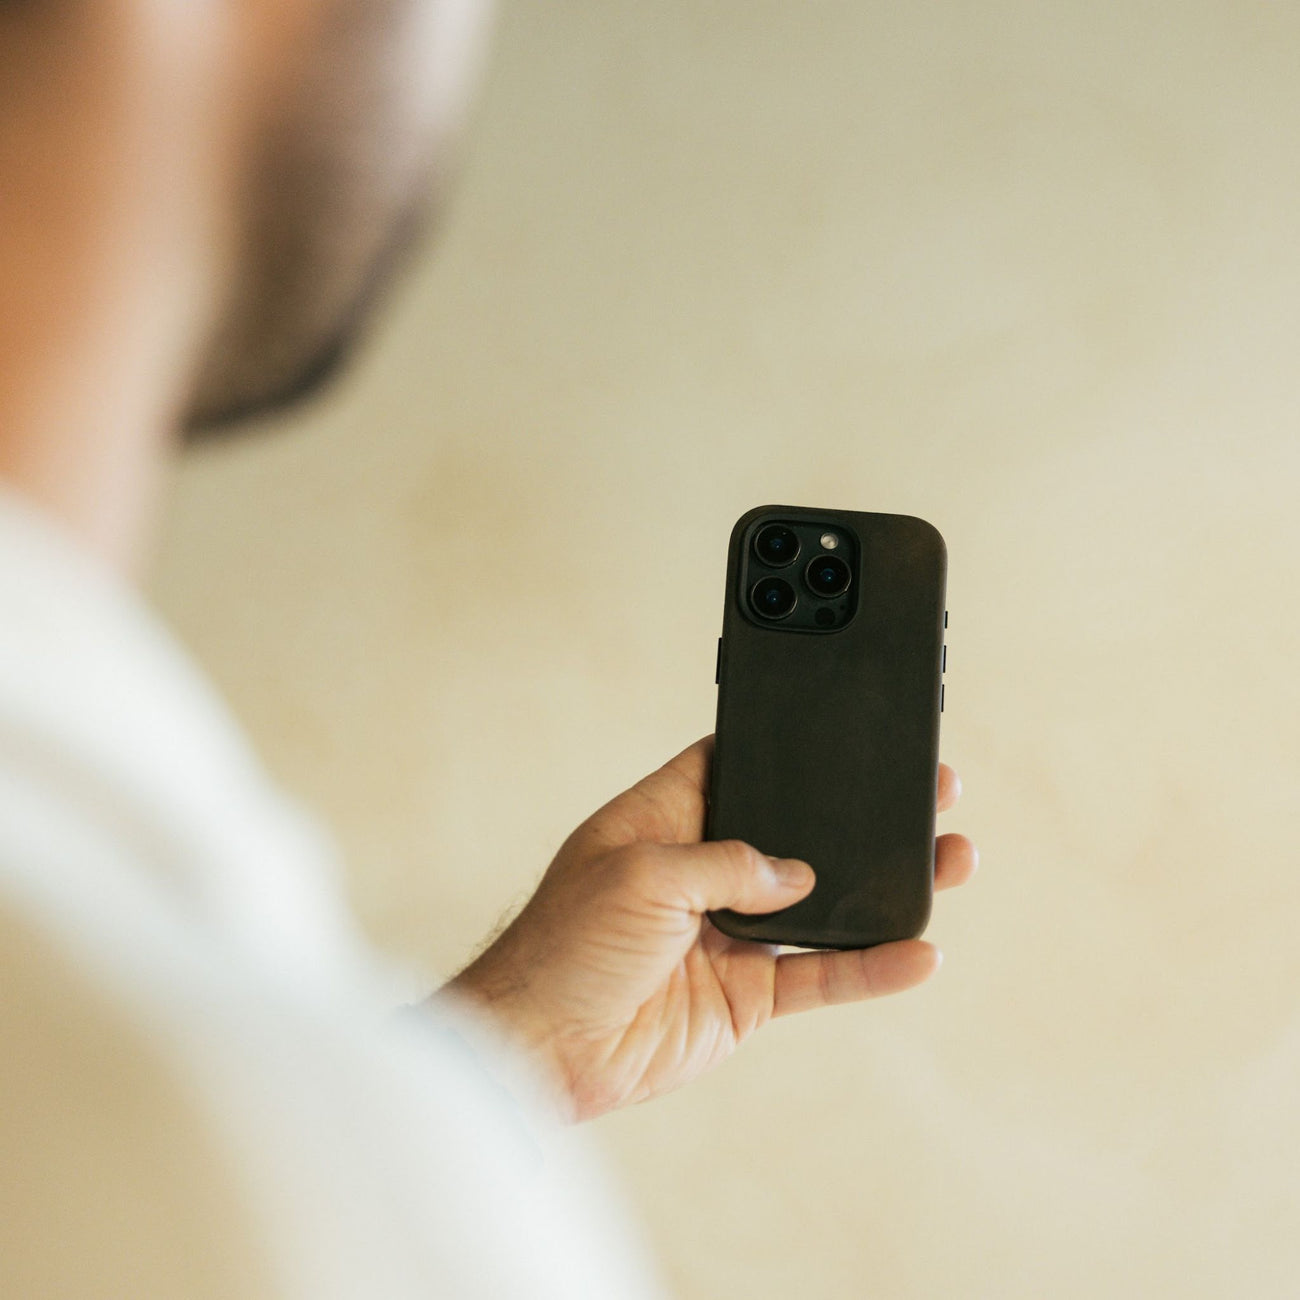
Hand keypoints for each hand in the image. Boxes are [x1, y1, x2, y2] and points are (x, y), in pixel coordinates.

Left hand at [443, 736, 975, 1122]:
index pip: (731, 767)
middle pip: (794, 834)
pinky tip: (917, 953)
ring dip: (882, 887)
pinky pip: (820, 976)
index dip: (779, 749)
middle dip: (854, 815)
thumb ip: (728, 862)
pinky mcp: (746, 994)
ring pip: (822, 904)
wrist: (541, 1050)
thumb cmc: (561, 946)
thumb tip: (799, 874)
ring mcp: (729, 934)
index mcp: (664, 820)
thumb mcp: (640, 873)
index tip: (835, 728)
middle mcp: (703, 872)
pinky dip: (870, 967)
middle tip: (920, 788)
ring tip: (947, 857)